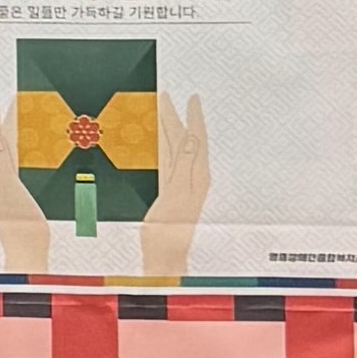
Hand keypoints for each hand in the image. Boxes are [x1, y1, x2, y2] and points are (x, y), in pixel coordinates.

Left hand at [0, 94, 52, 273]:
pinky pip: (10, 161)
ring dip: (6, 131)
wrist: (25, 250)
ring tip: (13, 117)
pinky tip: (21, 149)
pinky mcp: (10, 192)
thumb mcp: (10, 187)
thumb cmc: (20, 223)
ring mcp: (0, 184)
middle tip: (5, 101)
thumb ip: (2, 160)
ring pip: (2, 149)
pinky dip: (14, 147)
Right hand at [138, 91, 213, 284]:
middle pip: (184, 140)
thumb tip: (190, 136)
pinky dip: (162, 147)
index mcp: (197, 175)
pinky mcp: (170, 193)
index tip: (192, 98)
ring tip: (162, 112)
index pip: (196, 138)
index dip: (194, 118)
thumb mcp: (177, 194)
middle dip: (177, 118)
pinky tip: (159, 143)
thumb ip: (184, 164)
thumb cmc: (170, 232)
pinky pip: (167, 161)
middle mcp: (192, 177)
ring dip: (169, 130)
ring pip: (174, 150)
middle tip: (169, 99)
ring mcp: (181, 185)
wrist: (164, 258)